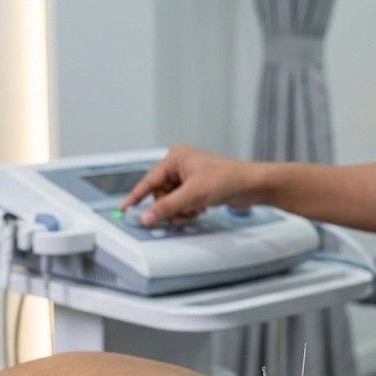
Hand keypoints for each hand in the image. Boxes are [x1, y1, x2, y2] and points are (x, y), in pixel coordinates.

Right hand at [119, 145, 260, 226]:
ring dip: (180, 210)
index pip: (149, 180)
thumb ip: (167, 207)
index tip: (124, 209)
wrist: (251, 185)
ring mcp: (188, 177)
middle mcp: (180, 165)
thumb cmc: (227, 179)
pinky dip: (188, 210)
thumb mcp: (192, 195)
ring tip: (194, 210)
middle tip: (180, 214)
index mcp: (175, 158)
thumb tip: (146, 217)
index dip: (136, 196)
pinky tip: (200, 209)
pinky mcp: (197, 188)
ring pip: (171, 201)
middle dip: (169, 207)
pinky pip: (182, 204)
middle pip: (160, 194)